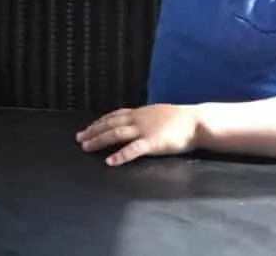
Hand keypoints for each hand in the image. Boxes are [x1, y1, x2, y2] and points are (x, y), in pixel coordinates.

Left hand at [76, 104, 198, 165]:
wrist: (196, 122)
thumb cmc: (180, 120)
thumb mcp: (158, 114)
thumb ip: (145, 118)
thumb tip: (135, 122)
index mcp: (140, 113)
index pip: (114, 115)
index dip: (99, 122)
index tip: (87, 128)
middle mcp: (138, 119)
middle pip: (110, 124)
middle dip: (93, 131)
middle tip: (79, 139)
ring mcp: (144, 131)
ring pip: (116, 134)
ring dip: (99, 140)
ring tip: (86, 147)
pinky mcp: (152, 143)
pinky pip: (133, 150)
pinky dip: (120, 155)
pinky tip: (110, 162)